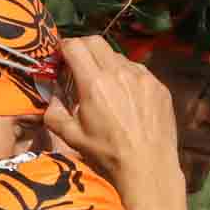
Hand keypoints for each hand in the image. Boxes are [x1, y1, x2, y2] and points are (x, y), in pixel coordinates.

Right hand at [43, 37, 182, 189]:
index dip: (63, 48)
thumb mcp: (72, 137)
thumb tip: (51, 97)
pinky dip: (127, 76)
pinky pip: (138, 70)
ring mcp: (142, 77)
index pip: (74, 46)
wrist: (148, 168)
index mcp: (94, 84)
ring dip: (106, 64)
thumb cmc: (108, 155)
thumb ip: (54, 113)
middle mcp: (119, 73)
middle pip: (95, 41)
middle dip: (83, 48)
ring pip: (117, 55)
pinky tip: (127, 98)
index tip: (61, 58)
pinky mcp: (158, 85)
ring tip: (106, 87)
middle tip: (79, 65)